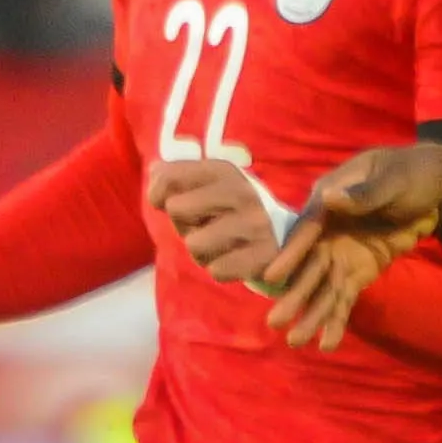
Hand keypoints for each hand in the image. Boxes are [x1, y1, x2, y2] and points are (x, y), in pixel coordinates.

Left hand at [147, 154, 279, 282]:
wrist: (286, 240)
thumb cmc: (232, 213)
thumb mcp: (209, 187)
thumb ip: (177, 176)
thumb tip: (155, 172)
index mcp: (225, 171)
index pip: (169, 177)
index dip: (157, 193)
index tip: (163, 201)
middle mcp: (242, 193)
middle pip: (176, 209)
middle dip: (183, 224)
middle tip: (205, 226)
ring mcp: (255, 225)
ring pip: (194, 245)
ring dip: (201, 252)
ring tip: (221, 244)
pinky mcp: (264, 256)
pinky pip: (216, 270)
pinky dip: (220, 269)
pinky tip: (236, 258)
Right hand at [261, 142, 441, 349]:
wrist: (437, 190)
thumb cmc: (410, 174)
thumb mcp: (391, 181)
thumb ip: (362, 194)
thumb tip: (329, 198)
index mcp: (329, 202)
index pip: (306, 231)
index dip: (290, 254)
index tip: (272, 277)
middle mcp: (328, 232)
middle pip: (309, 267)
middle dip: (294, 295)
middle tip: (275, 322)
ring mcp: (343, 254)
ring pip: (324, 288)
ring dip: (312, 315)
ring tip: (296, 342)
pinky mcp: (359, 271)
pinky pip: (345, 297)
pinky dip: (337, 319)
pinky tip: (327, 343)